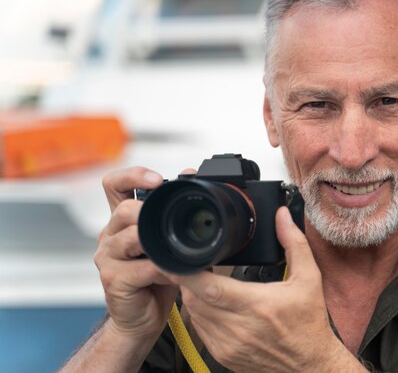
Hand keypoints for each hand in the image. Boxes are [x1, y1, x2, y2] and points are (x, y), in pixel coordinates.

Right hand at [94, 167, 178, 340]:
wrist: (142, 319)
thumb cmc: (156, 278)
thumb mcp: (167, 242)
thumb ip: (174, 214)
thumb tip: (192, 176)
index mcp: (121, 221)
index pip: (113, 185)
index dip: (133, 176)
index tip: (157, 180)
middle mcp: (110, 235)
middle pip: (123, 210)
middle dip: (150, 213)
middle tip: (170, 223)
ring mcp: (108, 258)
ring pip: (130, 237)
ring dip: (158, 243)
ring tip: (174, 251)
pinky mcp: (114, 279)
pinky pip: (142, 268)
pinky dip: (164, 269)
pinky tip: (174, 273)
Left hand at [162, 207, 363, 372]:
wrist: (310, 364)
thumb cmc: (309, 323)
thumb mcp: (309, 278)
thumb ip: (294, 243)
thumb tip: (281, 216)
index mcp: (257, 305)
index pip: (210, 289)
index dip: (188, 273)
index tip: (176, 258)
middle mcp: (239, 328)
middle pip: (195, 300)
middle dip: (188, 279)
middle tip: (192, 261)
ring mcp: (228, 344)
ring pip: (194, 315)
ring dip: (193, 295)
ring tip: (201, 279)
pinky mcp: (223, 355)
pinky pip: (200, 330)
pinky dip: (199, 313)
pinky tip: (210, 302)